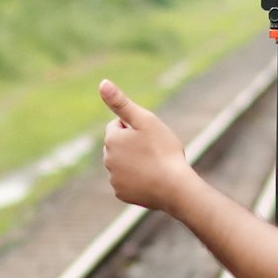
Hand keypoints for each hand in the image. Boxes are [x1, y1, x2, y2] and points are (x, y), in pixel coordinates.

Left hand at [100, 80, 188, 211]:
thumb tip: (102, 83)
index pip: (117, 126)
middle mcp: (107, 159)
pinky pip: (127, 182)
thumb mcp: (145, 120)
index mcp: (111, 139)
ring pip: (123, 164)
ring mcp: (114, 179)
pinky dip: (137, 180)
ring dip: (135, 163)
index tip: (149, 137)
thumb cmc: (163, 151)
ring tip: (154, 166)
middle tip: (154, 152)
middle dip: (132, 146)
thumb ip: (121, 103)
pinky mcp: (121, 194)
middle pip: (119, 146)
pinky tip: (151, 180)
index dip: (135, 129)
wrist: (175, 188)